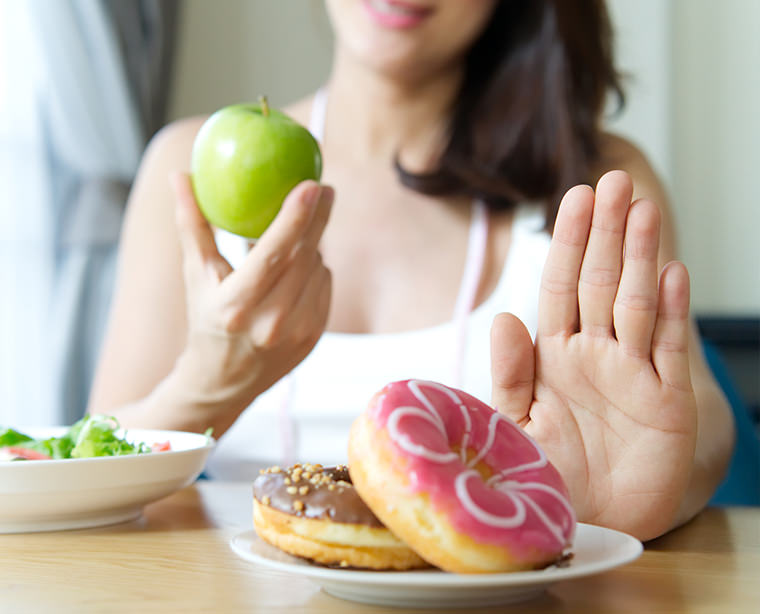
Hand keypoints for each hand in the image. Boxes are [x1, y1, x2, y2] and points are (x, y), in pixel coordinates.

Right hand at [167, 173, 332, 431]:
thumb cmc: (205, 320)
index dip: (294, 218)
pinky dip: (314, 269)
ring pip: (317, 268)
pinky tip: (297, 269)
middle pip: (305, 257)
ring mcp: (298, 333)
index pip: (273, 255)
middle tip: (325, 186)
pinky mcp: (315, 336)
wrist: (223, 382)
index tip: (311, 184)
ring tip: (292, 239)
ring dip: (311, 246)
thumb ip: (192, 225)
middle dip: (319, 218)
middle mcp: (271, 323)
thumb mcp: (194, 276)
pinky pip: (324, 285)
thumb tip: (180, 175)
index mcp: (237, 307)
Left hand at [490, 170, 697, 539]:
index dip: (569, 243)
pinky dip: (670, 312)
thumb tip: (504, 317)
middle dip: (606, 233)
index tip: (574, 197)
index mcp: (553, 356)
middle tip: (613, 181)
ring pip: (637, 304)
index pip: (561, 287)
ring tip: (642, 210)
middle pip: (601, 283)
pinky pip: (668, 350)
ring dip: (640, 257)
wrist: (584, 524)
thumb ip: (509, 374)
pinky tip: (671, 271)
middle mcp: (594, 355)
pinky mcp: (667, 403)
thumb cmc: (546, 474)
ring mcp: (633, 374)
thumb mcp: (514, 424)